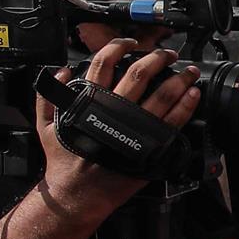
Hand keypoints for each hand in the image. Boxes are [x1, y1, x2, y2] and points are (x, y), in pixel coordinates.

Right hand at [36, 40, 200, 219]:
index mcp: (89, 104)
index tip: (130, 44)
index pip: (104, 64)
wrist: (77, 195)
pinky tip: (193, 95)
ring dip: (179, 79)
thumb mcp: (45, 127)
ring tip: (188, 70)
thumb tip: (61, 71)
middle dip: (157, 58)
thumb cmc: (63, 162)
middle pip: (140, 74)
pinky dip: (186, 106)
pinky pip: (174, 122)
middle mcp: (115, 112)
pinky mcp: (151, 146)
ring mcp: (135, 129)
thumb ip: (47, 97)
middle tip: (168, 54)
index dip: (119, 48)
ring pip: (162, 95)